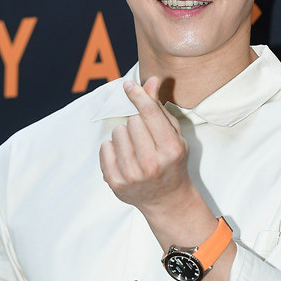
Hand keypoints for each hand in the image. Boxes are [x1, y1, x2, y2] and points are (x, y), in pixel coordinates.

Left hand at [99, 77, 192, 216]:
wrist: (167, 199)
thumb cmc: (172, 163)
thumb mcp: (175, 135)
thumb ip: (160, 108)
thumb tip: (151, 81)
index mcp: (171, 149)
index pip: (150, 113)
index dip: (138, 95)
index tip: (128, 86)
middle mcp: (152, 163)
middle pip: (132, 120)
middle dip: (136, 122)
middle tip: (144, 136)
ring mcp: (132, 174)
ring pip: (117, 132)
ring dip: (124, 135)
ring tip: (135, 147)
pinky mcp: (116, 182)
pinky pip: (105, 148)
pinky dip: (112, 148)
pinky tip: (124, 156)